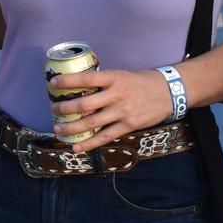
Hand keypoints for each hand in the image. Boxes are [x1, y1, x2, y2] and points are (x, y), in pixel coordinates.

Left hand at [49, 69, 173, 152]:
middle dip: (65, 108)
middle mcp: (117, 94)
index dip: (68, 81)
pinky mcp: (128, 125)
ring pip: (91, 122)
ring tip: (58, 129)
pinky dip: (89, 144)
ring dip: (71, 128)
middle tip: (53, 109)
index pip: (86, 78)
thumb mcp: (123, 75)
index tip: (53, 82)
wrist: (169, 92)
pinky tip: (76, 147)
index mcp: (114, 77)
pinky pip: (105, 137)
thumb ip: (105, 82)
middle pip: (84, 104)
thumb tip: (81, 88)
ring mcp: (123, 111)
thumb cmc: (143, 82)